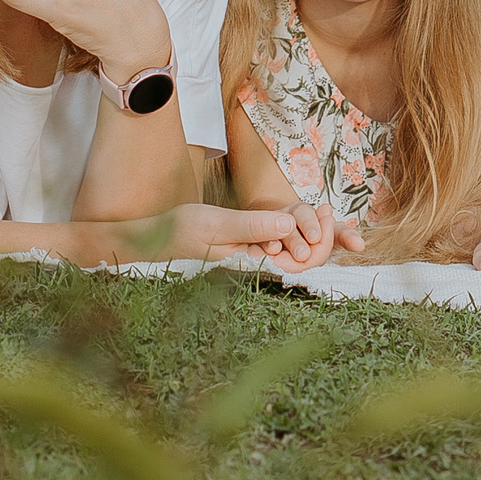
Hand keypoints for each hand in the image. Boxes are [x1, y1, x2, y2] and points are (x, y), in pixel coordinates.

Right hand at [165, 204, 356, 273]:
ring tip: (320, 211)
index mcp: (252, 269)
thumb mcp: (217, 224)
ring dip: (309, 234)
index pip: (302, 263)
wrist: (153, 241)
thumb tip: (287, 223)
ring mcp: (253, 263)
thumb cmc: (181, 233)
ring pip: (294, 255)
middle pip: (304, 261)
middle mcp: (256, 271)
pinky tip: (297, 217)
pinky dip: (292, 232)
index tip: (325, 210)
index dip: (322, 239)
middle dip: (322, 236)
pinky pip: (279, 248)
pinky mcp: (248, 254)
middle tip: (327, 208)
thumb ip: (252, 226)